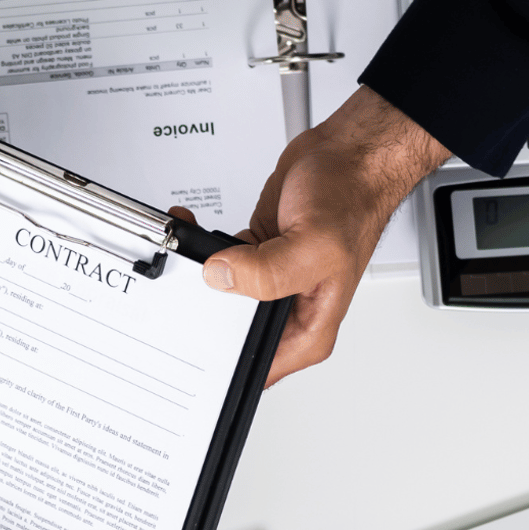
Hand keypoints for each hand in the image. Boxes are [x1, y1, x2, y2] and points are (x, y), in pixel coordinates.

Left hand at [195, 85, 449, 384]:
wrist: (350, 157)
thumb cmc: (353, 199)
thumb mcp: (313, 245)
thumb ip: (265, 272)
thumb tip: (220, 277)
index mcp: (309, 328)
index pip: (258, 371)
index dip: (222, 372)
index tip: (191, 353)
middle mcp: (289, 310)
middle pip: (229, 334)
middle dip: (199, 318)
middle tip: (175, 296)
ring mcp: (270, 282)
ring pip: (218, 298)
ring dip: (195, 279)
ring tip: (181, 256)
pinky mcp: (254, 255)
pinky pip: (216, 264)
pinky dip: (198, 249)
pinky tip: (189, 232)